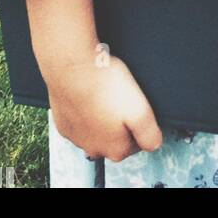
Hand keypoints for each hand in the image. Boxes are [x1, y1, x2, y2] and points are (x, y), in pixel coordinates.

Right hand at [44, 49, 163, 162]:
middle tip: (122, 97)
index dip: (141, 125)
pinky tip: (89, 95)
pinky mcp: (63, 124)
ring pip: (97, 132)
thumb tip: (154, 144)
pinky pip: (79, 122)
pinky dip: (85, 112)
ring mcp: (76, 137)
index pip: (137, 144)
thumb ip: (149, 133)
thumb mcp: (139, 109)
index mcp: (115, 150)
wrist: (71, 68)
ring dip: (102, 118)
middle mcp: (94, 149)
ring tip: (105, 93)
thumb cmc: (105, 85)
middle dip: (121, 123)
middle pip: (116, 140)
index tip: (137, 105)